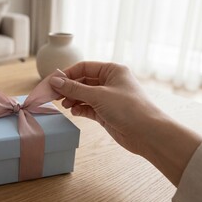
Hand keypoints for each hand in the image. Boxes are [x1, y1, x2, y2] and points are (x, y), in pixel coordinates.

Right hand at [50, 62, 201, 185]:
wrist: (147, 134)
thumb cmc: (128, 108)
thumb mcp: (98, 95)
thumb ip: (75, 89)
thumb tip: (55, 81)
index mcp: (112, 70)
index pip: (84, 67)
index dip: (68, 74)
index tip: (53, 82)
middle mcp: (110, 82)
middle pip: (83, 81)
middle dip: (69, 88)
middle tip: (55, 95)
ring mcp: (108, 98)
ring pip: (84, 95)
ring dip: (73, 99)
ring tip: (65, 105)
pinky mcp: (107, 113)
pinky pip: (88, 107)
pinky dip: (80, 109)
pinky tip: (74, 112)